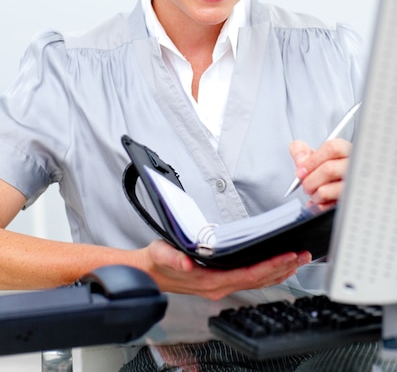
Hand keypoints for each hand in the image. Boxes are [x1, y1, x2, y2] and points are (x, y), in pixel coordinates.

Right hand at [139, 239, 310, 299]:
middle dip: (282, 267)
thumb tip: (186, 261)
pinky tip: (278, 266)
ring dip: (279, 271)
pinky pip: (250, 279)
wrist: (149, 274)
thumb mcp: (162, 253)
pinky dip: (267, 272)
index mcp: (208, 280)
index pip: (246, 275)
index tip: (285, 256)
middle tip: (302, 255)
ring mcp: (221, 286)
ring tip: (298, 260)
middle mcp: (218, 286)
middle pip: (257, 279)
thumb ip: (174, 258)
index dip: (268, 267)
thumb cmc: (157, 262)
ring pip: (257, 281)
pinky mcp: (221, 282)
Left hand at [289, 138, 351, 209]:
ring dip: (313, 194)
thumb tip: (300, 159)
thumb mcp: (315, 155)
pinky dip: (317, 206)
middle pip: (329, 170)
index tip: (301, 170)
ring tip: (315, 193)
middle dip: (309, 180)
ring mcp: (355, 186)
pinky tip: (320, 202)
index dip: (312, 160)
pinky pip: (327, 207)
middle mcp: (354, 167)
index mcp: (346, 151)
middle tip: (305, 184)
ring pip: (326, 191)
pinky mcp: (350, 203)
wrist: (341, 189)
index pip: (332, 149)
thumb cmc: (329, 169)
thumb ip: (302, 151)